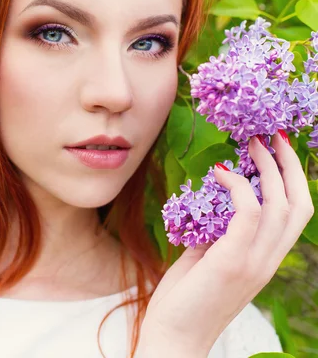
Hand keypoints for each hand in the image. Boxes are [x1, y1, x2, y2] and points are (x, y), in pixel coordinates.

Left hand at [136, 131, 313, 356]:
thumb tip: (214, 206)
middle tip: (272, 136)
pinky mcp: (232, 261)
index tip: (276, 149)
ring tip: (251, 144)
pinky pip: (248, 213)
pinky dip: (239, 187)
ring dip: (267, 168)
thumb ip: (218, 234)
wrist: (174, 338)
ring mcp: (254, 262)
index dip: (293, 178)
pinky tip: (220, 172)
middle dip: (290, 165)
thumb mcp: (206, 259)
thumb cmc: (186, 299)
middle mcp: (268, 260)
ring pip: (280, 205)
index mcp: (265, 259)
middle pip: (299, 204)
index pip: (296, 213)